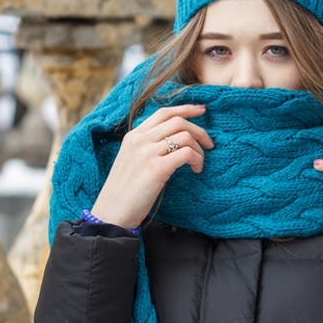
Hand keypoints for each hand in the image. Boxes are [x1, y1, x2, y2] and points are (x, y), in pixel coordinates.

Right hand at [91, 104, 213, 229]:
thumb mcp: (132, 160)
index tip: (202, 110)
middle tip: (210, 144)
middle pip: (178, 121)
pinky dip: (197, 159)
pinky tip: (195, 170)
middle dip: (199, 130)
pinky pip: (186, 153)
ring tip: (198, 164)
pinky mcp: (156, 169)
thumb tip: (175, 141)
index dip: (185, 109)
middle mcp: (139, 140)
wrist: (112, 213)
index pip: (164, 112)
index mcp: (133, 136)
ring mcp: (147, 153)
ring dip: (199, 149)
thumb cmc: (125, 191)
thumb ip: (148, 147)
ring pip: (185, 136)